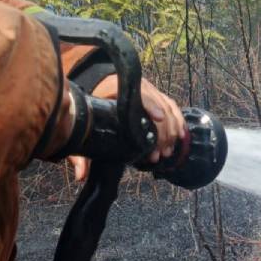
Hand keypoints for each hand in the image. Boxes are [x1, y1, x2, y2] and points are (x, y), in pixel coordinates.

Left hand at [67, 76, 184, 181]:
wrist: (98, 84)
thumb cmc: (91, 106)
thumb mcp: (85, 125)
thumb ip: (81, 152)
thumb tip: (81, 176)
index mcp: (117, 88)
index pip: (140, 93)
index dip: (151, 104)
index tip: (158, 119)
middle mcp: (138, 87)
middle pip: (158, 103)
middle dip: (162, 130)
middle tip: (159, 153)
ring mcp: (149, 89)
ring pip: (168, 106)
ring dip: (172, 129)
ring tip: (167, 151)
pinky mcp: (156, 95)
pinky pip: (172, 105)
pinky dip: (178, 120)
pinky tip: (179, 136)